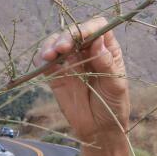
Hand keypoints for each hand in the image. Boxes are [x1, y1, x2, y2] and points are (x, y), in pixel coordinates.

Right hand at [39, 16, 129, 142]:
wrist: (99, 128)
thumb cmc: (113, 105)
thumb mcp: (115, 85)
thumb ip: (106, 63)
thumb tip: (98, 40)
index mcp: (106, 48)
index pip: (97, 27)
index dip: (88, 27)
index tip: (82, 36)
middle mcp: (86, 50)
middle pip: (73, 32)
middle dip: (66, 36)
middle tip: (62, 48)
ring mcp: (70, 61)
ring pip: (56, 42)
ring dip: (51, 44)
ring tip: (50, 55)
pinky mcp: (56, 73)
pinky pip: (45, 61)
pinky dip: (41, 58)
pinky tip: (43, 62)